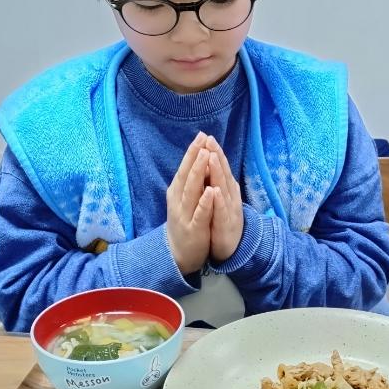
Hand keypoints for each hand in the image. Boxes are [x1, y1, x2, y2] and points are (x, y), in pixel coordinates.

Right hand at [166, 132, 214, 274]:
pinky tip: (211, 191)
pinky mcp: (194, 228)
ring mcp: (185, 214)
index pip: (184, 168)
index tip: (201, 135)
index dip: (192, 152)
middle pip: (186, 175)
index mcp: (177, 192)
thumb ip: (189, 182)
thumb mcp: (184, 200)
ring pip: (192, 191)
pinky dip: (205, 202)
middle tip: (203, 140)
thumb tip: (197, 159)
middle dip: (195, 157)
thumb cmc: (184, 222)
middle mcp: (178, 200)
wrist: (178, 253)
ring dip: (199, 173)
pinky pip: (200, 213)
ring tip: (206, 156)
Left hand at [206, 135, 243, 262]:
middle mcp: (230, 197)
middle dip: (216, 156)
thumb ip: (218, 184)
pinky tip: (215, 191)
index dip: (215, 152)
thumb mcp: (220, 200)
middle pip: (223, 173)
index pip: (220, 168)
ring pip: (223, 189)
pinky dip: (218, 201)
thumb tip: (213, 166)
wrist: (230, 249)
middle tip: (210, 140)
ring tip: (212, 157)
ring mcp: (230, 210)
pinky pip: (222, 211)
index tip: (206, 137)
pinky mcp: (226, 225)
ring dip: (218, 173)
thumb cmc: (222, 222)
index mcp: (226, 191)